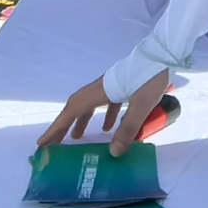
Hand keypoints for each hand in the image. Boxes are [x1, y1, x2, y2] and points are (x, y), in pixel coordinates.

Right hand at [39, 67, 170, 154]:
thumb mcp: (142, 105)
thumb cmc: (150, 77)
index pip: (72, 111)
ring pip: (90, 104)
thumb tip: (114, 153)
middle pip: (76, 107)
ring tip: (78, 139)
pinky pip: (106, 102)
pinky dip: (103, 115)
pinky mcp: (122, 84)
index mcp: (100, 91)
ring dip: (82, 120)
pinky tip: (110, 127)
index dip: (56, 128)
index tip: (42, 142)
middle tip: (55, 144)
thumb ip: (128, 129)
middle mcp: (100, 86)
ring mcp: (111, 84)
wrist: (164, 54)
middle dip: (64, 125)